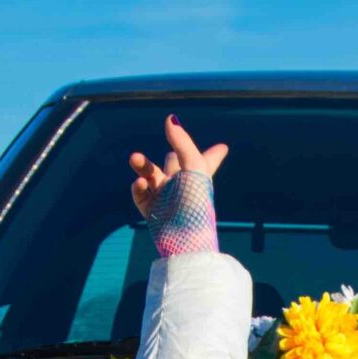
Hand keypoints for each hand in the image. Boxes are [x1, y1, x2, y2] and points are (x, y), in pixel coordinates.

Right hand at [128, 116, 229, 255]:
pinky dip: (137, 186)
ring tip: (134, 158)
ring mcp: (166, 198)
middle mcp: (182, 187)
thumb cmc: (196, 204)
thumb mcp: (194, 167)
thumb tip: (170, 118)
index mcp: (198, 177)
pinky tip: (140, 183)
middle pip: (175, 165)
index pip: (207, 161)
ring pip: (150, 174)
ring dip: (141, 164)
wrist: (185, 240)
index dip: (214, 155)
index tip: (222, 148)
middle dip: (174, 157)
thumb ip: (182, 141)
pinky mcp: (152, 211)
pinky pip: (140, 193)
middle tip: (173, 155)